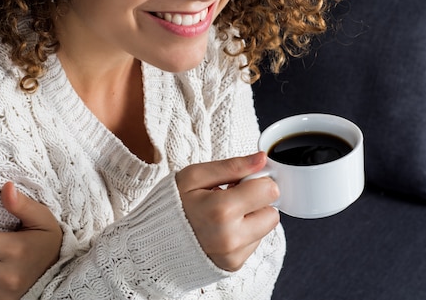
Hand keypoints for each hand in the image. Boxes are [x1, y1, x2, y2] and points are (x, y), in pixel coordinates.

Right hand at [176, 151, 279, 271]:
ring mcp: (232, 255)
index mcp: (222, 210)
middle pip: (272, 213)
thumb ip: (232, 166)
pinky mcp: (233, 266)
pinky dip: (242, 234)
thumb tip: (261, 159)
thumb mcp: (195, 176)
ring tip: (222, 215)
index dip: (257, 182)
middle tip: (231, 198)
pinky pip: (253, 244)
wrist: (152, 243)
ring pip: (265, 230)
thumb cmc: (171, 206)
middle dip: (257, 203)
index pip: (269, 191)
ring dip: (250, 219)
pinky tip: (221, 229)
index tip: (240, 182)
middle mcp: (231, 237)